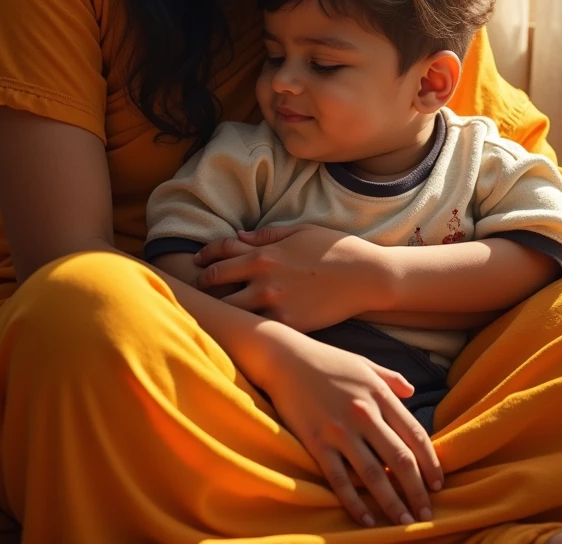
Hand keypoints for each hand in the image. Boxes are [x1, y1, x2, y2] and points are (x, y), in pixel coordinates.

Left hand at [194, 224, 379, 330]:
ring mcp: (274, 305)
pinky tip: (241, 329)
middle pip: (216, 283)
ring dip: (219, 309)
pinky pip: (258, 329)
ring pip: (231, 310)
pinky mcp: (289, 325)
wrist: (366, 276)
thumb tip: (238, 237)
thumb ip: (266, 236)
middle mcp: (262, 280)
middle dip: (202, 285)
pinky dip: (246, 328)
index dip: (203, 257)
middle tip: (195, 290)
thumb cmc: (334, 249)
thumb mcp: (299, 231)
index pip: (219, 254)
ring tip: (211, 312)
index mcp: (263, 254)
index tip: (196, 262)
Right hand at [246, 322, 442, 527]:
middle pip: (400, 460)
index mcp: (378, 393)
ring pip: (374, 475)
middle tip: (427, 515)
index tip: (439, 483)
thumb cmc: (326, 360)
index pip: (415, 434)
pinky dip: (355, 503)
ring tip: (405, 523)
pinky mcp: (316, 442)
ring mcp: (340, 430)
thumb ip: (390, 378)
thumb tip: (412, 391)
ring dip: (393, 503)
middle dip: (417, 491)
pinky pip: (340, 480)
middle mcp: (364, 413)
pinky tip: (367, 520)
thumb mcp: (362, 363)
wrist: (284, 357)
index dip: (431, 462)